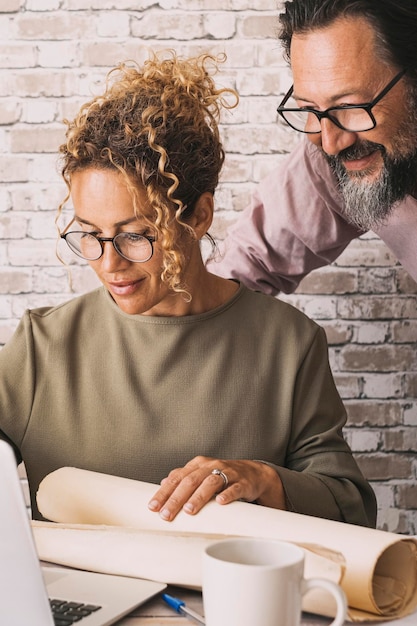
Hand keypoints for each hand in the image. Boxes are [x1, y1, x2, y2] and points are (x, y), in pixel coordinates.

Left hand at [147, 455, 285, 520]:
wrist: (252, 473)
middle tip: (166, 515)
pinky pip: (235, 488)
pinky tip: (221, 503)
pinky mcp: (242, 482)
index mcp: (198, 465)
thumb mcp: (201, 474)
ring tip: (189, 510)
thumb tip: (163, 484)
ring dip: (199, 496)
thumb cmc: (222, 476)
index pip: (177, 478)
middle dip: (176, 498)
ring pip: (211, 483)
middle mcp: (211, 466)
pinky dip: (228, 494)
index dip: (164, 492)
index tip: (153, 507)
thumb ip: (183, 478)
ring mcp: (227, 473)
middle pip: (190, 481)